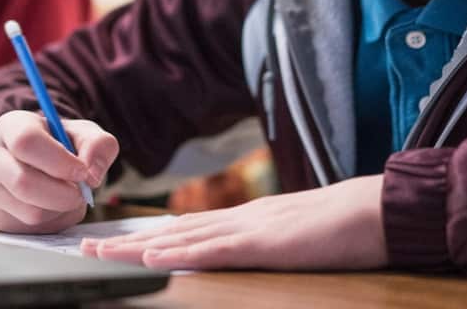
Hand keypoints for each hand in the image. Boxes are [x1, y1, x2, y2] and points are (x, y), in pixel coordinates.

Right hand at [0, 110, 118, 233]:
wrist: (32, 161)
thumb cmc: (58, 144)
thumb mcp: (82, 134)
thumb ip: (97, 145)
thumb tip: (91, 174)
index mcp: (9, 126)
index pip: (26, 142)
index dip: (59, 161)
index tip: (82, 172)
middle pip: (23, 183)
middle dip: (63, 194)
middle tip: (81, 192)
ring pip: (30, 212)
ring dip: (60, 209)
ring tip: (65, 195)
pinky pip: (29, 229)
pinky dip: (51, 222)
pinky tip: (51, 206)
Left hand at [81, 174, 385, 270]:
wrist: (381, 210)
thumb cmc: (346, 227)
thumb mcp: (296, 235)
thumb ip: (266, 240)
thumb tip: (241, 249)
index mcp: (248, 219)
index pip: (187, 228)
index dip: (148, 235)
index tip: (114, 242)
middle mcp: (240, 220)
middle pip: (173, 231)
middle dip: (127, 242)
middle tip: (84, 247)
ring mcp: (251, 230)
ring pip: (182, 239)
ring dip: (138, 247)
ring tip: (100, 253)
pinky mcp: (266, 245)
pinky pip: (215, 250)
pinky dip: (181, 253)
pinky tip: (153, 257)